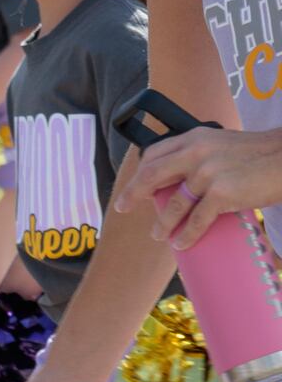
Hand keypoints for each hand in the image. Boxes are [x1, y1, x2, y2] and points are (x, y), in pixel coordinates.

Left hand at [113, 126, 281, 248]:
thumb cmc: (259, 154)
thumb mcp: (222, 144)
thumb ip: (199, 154)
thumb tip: (179, 178)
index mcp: (194, 139)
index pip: (154, 154)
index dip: (139, 172)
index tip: (133, 186)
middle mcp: (196, 153)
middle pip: (152, 175)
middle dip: (133, 193)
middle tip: (121, 207)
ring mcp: (208, 173)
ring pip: (174, 203)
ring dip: (162, 223)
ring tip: (158, 234)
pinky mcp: (222, 193)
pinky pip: (197, 219)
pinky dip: (186, 234)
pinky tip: (180, 242)